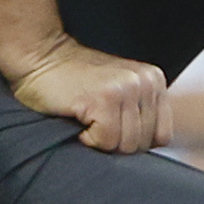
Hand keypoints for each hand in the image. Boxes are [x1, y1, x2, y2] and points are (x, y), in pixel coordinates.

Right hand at [16, 38, 168, 152]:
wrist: (41, 57)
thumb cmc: (74, 80)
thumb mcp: (119, 89)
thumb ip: (139, 110)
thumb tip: (150, 146)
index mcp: (154, 81)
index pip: (162, 135)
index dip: (135, 142)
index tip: (113, 132)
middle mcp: (146, 83)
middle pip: (144, 142)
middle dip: (117, 144)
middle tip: (95, 126)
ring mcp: (127, 89)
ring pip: (126, 145)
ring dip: (101, 142)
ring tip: (87, 121)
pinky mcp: (104, 99)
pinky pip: (106, 141)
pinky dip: (88, 139)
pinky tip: (79, 121)